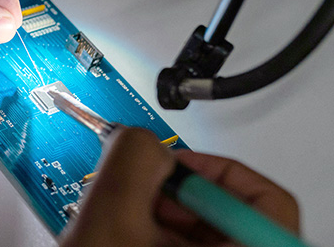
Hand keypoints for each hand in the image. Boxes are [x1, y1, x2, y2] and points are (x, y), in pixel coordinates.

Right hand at [60, 127, 299, 246]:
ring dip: (162, 220)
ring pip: (205, 241)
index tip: (171, 167)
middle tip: (140, 195)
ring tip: (124, 224)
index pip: (265, 202)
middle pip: (232, 219)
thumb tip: (140, 139)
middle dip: (178, 197)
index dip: (213, 172)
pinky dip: (156, 241)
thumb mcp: (110, 219)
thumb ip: (132, 160)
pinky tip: (125, 242)